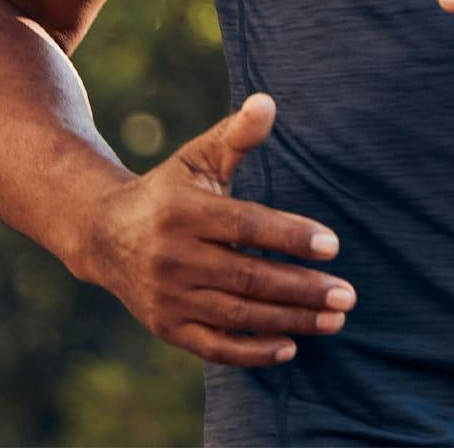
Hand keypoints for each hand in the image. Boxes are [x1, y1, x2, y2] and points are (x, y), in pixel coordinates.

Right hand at [77, 93, 357, 367]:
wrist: (105, 235)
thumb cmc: (170, 190)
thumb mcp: (198, 158)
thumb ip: (236, 134)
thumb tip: (267, 102)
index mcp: (183, 211)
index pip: (245, 227)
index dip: (289, 236)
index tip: (332, 244)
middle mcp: (172, 257)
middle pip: (247, 277)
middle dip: (302, 288)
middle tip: (348, 295)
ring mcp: (167, 297)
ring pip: (236, 315)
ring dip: (289, 321)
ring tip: (334, 320)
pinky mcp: (166, 327)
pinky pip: (213, 347)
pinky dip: (251, 352)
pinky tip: (290, 347)